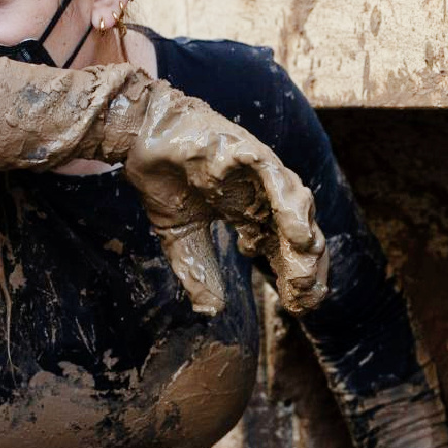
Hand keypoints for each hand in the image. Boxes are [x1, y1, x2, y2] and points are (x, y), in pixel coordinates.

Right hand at [121, 89, 327, 315]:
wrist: (140, 135)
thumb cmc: (166, 179)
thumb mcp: (181, 237)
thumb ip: (198, 272)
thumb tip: (211, 311)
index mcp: (252, 213)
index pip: (284, 250)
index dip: (293, 277)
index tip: (298, 307)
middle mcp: (263, 193)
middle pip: (298, 230)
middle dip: (305, 263)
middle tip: (307, 295)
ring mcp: (258, 170)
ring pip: (294, 201)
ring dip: (302, 231)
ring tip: (307, 259)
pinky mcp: (244, 148)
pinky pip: (272, 172)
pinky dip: (284, 196)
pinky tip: (293, 224)